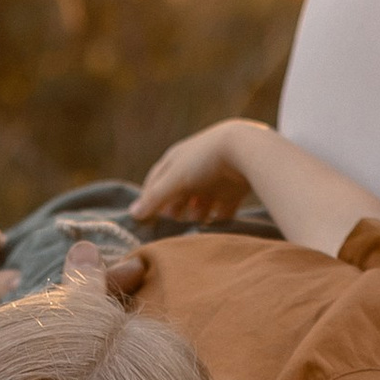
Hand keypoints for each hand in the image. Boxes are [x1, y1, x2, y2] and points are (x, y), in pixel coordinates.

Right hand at [134, 121, 260, 224]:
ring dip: (196, 216)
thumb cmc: (204, 160)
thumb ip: (155, 198)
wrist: (247, 149)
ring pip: (200, 203)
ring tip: (194, 228)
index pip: (156, 182)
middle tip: (171, 229)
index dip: (150, 200)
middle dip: (175, 212)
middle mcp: (194, 168)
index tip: (145, 220)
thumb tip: (133, 214)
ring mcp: (215, 178)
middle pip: (179, 195)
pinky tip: (214, 229)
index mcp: (177, 160)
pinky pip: (223, 209)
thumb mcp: (175, 179)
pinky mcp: (234, 189)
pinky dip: (218, 220)